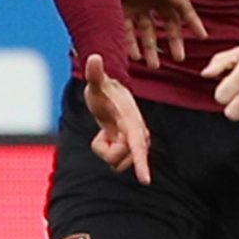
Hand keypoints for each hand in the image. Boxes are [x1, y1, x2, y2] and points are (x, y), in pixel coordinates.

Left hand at [81, 53, 151, 183]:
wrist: (112, 96)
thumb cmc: (103, 91)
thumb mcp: (95, 84)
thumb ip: (95, 73)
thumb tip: (93, 57)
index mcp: (132, 124)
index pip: (137, 146)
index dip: (140, 163)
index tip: (145, 181)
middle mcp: (139, 137)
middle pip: (117, 162)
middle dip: (105, 150)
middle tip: (104, 131)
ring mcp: (136, 144)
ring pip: (116, 164)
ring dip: (106, 150)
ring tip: (107, 133)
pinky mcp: (131, 149)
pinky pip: (114, 161)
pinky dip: (106, 151)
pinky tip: (108, 137)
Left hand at [112, 0, 204, 67]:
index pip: (181, 7)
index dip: (192, 20)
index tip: (202, 36)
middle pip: (166, 23)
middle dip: (173, 40)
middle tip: (179, 58)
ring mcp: (134, 6)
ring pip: (146, 31)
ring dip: (150, 48)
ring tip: (153, 66)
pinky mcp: (118, 13)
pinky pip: (128, 32)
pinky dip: (131, 45)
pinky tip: (134, 57)